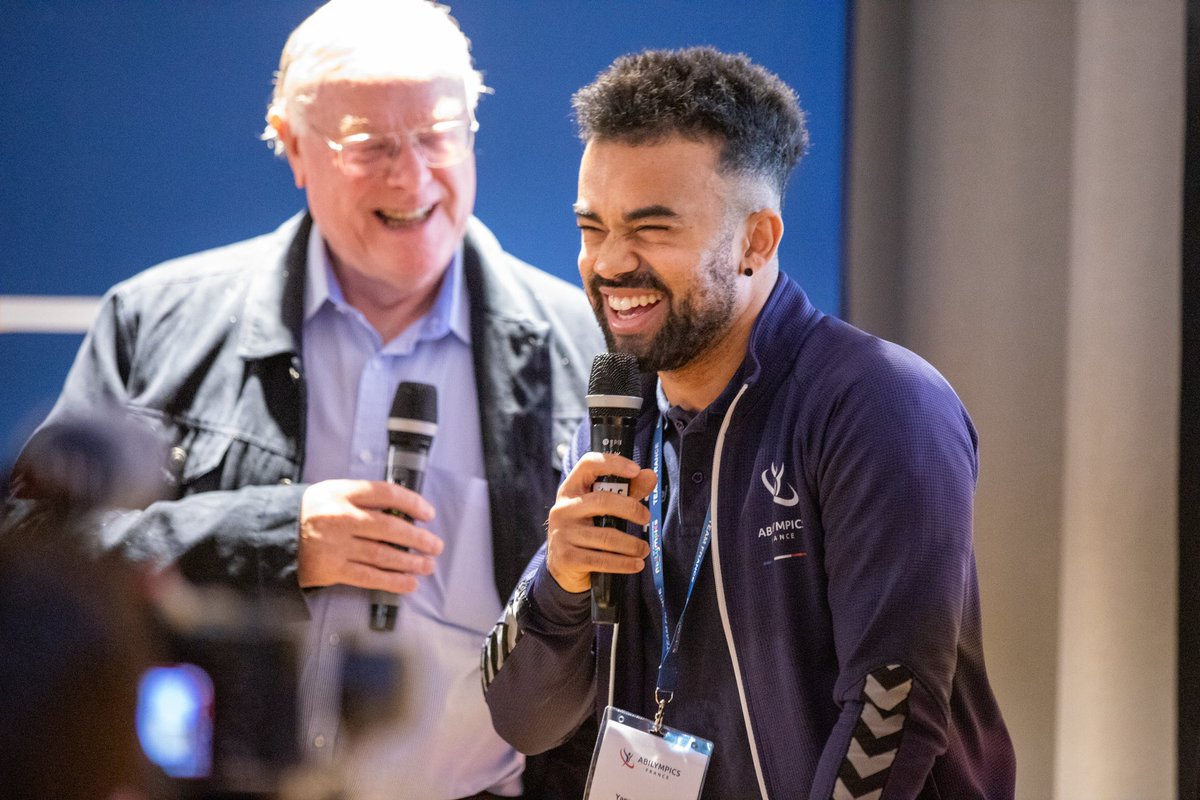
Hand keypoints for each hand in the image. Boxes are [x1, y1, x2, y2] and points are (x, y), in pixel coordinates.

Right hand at [297, 479, 442, 592]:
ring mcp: (336, 545)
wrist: (273, 536)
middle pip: (390, 527)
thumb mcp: (332, 493)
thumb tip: (402, 511)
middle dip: (418, 538)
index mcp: (343, 493)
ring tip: (427, 565)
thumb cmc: (309, 513)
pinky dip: (392, 582)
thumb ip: (363, 499)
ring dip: (410, 562)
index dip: (412, 503)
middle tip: (435, 545)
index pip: (386, 493)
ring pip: (383, 554)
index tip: (428, 513)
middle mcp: (341, 518)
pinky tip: (409, 583)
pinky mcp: (332, 569)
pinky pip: (369, 577)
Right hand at [545, 452, 655, 592]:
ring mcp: (562, 533)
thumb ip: (628, 491)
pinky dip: (624, 563)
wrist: (561, 567)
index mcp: (571, 489)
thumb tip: (651, 476)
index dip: (613, 463)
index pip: (588, 465)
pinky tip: (636, 564)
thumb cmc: (587, 530)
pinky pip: (602, 560)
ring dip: (632, 544)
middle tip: (646, 518)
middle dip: (631, 509)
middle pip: (602, 501)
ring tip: (644, 549)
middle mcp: (563, 508)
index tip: (636, 470)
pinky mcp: (566, 558)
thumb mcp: (602, 509)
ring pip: (607, 536)